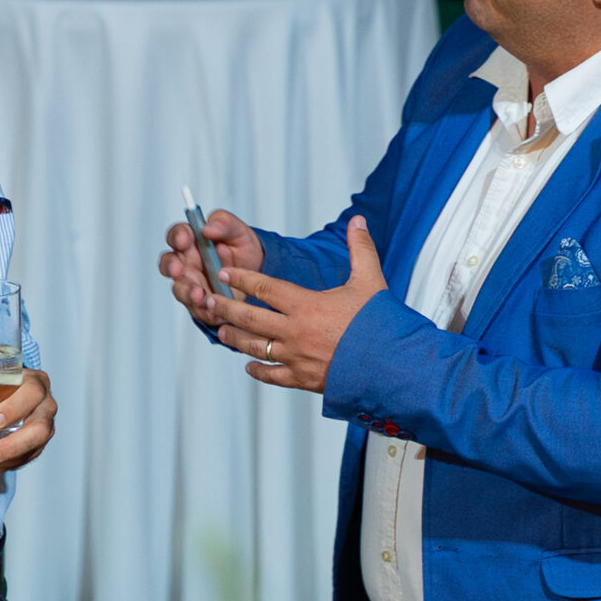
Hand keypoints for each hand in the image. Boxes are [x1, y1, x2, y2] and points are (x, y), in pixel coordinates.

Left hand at [0, 366, 56, 470]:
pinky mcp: (37, 444)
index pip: (32, 392)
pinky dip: (2, 464)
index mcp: (34, 381)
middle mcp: (45, 405)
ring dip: (8, 458)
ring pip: (34, 447)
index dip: (15, 407)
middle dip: (15, 444)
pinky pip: (24, 458)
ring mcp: (44, 426)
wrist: (2, 392)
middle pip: (40, 427)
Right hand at [159, 210, 263, 317]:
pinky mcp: (201, 304)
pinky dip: (204, 311)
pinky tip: (212, 310)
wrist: (258, 273)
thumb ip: (224, 223)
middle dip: (171, 267)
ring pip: (180, 289)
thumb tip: (208, 227)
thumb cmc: (243, 249)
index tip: (184, 240)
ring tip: (200, 294)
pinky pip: (197, 310)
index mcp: (192, 241)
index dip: (177, 237)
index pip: (177, 235)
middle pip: (169, 264)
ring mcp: (192, 284)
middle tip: (178, 269)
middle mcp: (187, 263)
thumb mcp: (239, 231)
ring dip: (187, 292)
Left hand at [204, 215, 387, 393]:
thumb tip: (358, 220)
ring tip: (221, 329)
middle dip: (224, 307)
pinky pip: (272, 376)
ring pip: (254, 347)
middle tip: (207, 300)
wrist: (394, 367)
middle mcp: (295, 331)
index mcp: (307, 305)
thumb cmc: (382, 323)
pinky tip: (249, 365)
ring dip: (234, 337)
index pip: (264, 288)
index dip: (241, 278)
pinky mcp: (303, 380)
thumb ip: (361, 249)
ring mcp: (297, 358)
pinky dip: (258, 370)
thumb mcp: (371, 281)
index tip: (223, 272)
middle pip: (249, 318)